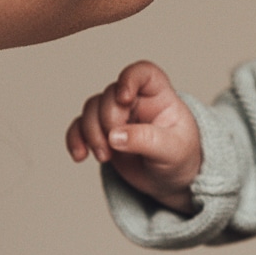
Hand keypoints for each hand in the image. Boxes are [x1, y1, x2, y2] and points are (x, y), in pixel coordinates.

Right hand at [66, 60, 201, 211]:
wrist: (172, 181)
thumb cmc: (181, 158)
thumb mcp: (172, 150)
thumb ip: (146, 140)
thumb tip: (115, 136)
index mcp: (159, 97)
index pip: (143, 73)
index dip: (129, 79)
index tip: (124, 99)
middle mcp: (136, 101)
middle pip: (110, 95)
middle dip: (108, 121)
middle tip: (115, 146)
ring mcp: (117, 116)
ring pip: (91, 109)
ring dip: (91, 132)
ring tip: (105, 157)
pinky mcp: (103, 133)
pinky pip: (79, 127)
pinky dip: (75, 139)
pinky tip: (80, 156)